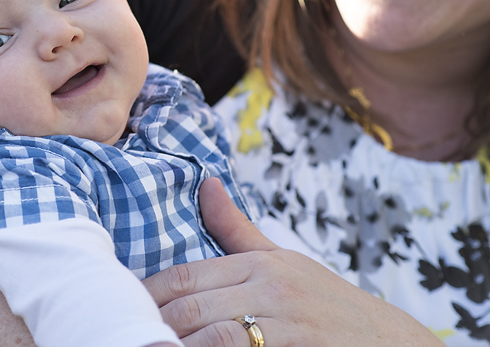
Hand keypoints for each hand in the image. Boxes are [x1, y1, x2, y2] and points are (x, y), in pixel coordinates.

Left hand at [142, 178, 442, 345]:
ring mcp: (287, 331)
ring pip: (212, 339)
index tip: (124, 306)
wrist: (392, 346)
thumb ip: (236, 229)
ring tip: (151, 348)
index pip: (183, 279)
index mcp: (260, 266)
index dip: (146, 295)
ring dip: (177, 346)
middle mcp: (271, 293)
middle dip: (155, 325)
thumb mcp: (284, 261)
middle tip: (127, 335)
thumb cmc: (329, 304)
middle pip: (191, 310)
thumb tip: (205, 183)